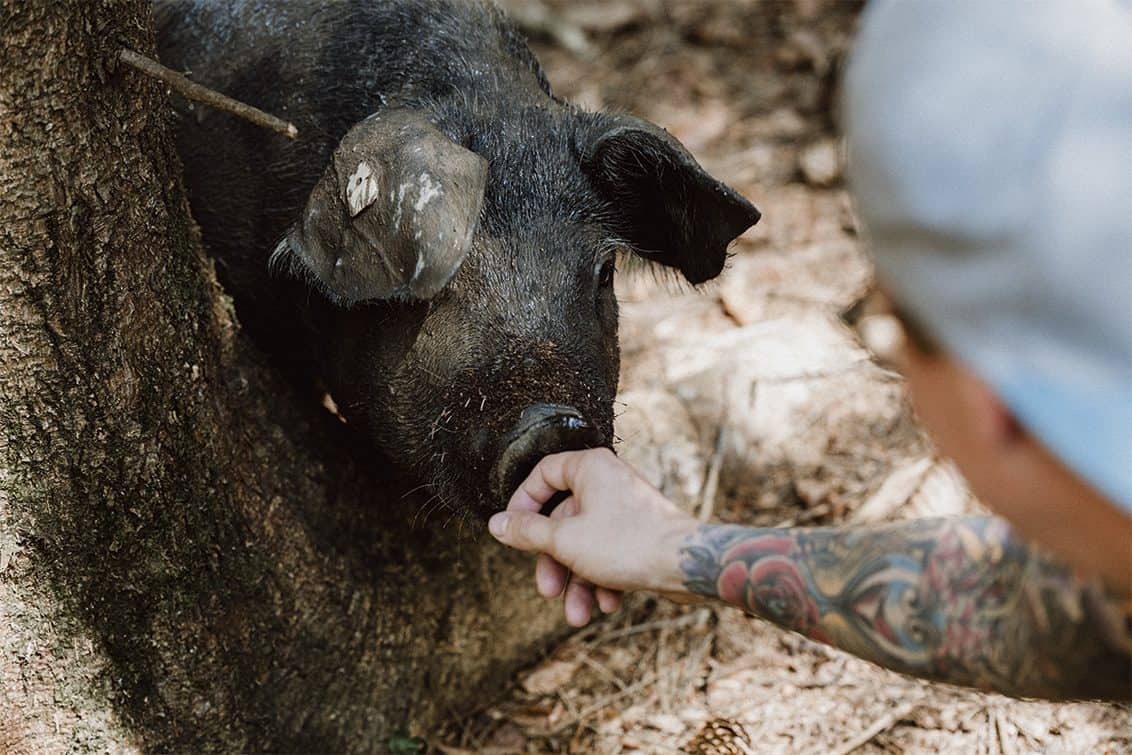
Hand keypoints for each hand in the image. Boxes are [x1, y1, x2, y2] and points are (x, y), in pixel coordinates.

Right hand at [488, 448, 698, 625]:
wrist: (688, 565)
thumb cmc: (630, 543)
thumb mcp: (564, 541)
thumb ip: (527, 533)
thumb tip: (497, 525)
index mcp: (590, 468)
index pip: (543, 473)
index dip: (523, 502)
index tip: (513, 530)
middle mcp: (608, 482)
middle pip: (563, 518)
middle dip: (554, 562)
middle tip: (547, 591)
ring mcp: (626, 508)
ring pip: (585, 543)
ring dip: (577, 581)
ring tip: (578, 615)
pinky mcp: (640, 533)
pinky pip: (609, 553)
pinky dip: (603, 579)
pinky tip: (608, 605)